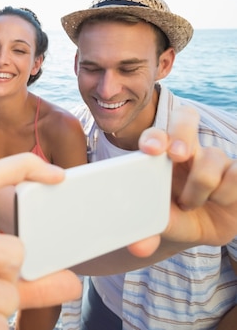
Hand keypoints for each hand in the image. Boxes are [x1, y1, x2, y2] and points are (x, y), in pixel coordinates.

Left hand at [138, 106, 236, 247]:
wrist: (191, 229)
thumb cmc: (166, 217)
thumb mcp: (154, 223)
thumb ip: (144, 230)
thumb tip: (138, 246)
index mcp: (159, 155)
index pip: (156, 132)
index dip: (155, 136)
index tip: (150, 150)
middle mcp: (186, 150)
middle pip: (185, 118)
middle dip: (180, 134)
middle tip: (176, 154)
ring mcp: (213, 160)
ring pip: (213, 157)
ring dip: (201, 185)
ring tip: (190, 203)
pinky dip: (226, 192)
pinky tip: (218, 202)